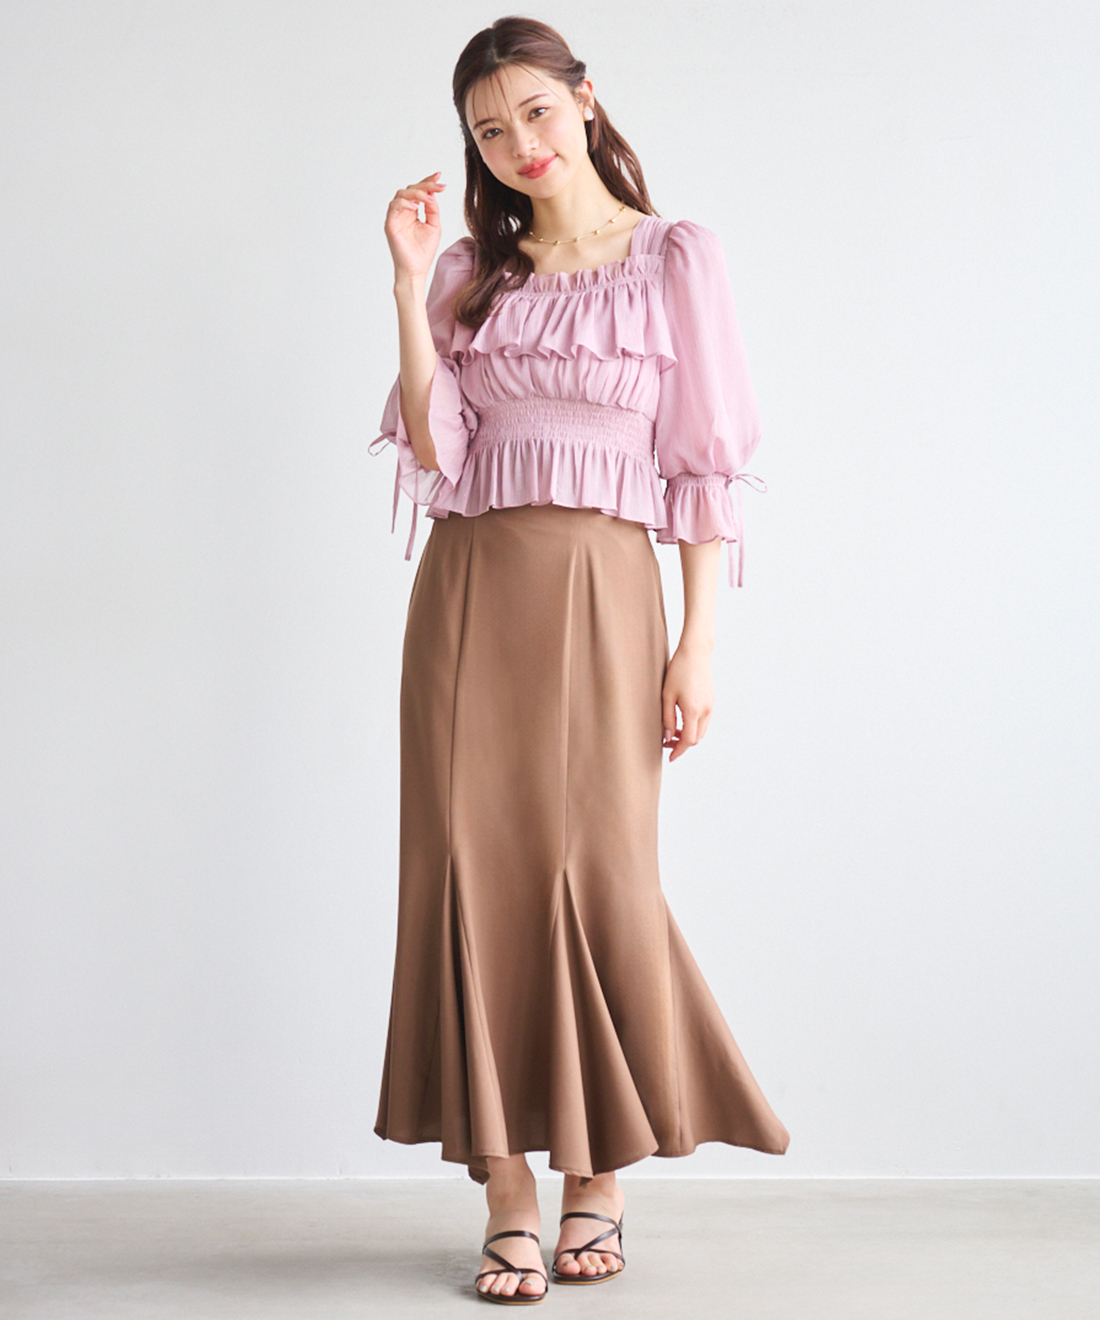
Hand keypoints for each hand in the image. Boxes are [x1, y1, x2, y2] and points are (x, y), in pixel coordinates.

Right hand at [384, 171, 446, 280]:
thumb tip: (432, 193)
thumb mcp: (434, 226)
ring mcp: (396, 217)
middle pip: (411, 189)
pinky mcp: (390, 224)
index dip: (428, 182)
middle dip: (425, 185)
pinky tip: (416, 206)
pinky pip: (394, 206)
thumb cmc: (423, 252)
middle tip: (438, 186)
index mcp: (413, 212)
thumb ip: (432, 209)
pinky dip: (405, 202)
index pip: (419, 192)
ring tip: (428, 198)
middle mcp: (403, 212)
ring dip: (416, 192)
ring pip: (402, 194)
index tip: (439, 176)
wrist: (416, 270)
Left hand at [661, 643, 713, 761]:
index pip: (688, 740)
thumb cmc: (677, 671)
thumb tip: (667, 737)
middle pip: (696, 739)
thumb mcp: (666, 695)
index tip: (670, 757)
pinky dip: (694, 727)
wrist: (695, 653)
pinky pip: (704, 722)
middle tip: (666, 742)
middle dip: (682, 744)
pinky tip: (682, 722)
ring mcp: (710, 706)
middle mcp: (705, 711)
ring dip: (689, 735)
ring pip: (701, 731)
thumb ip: (667, 719)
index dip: (678, 751)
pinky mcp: (711, 701)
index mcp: (693, 710)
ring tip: (673, 732)